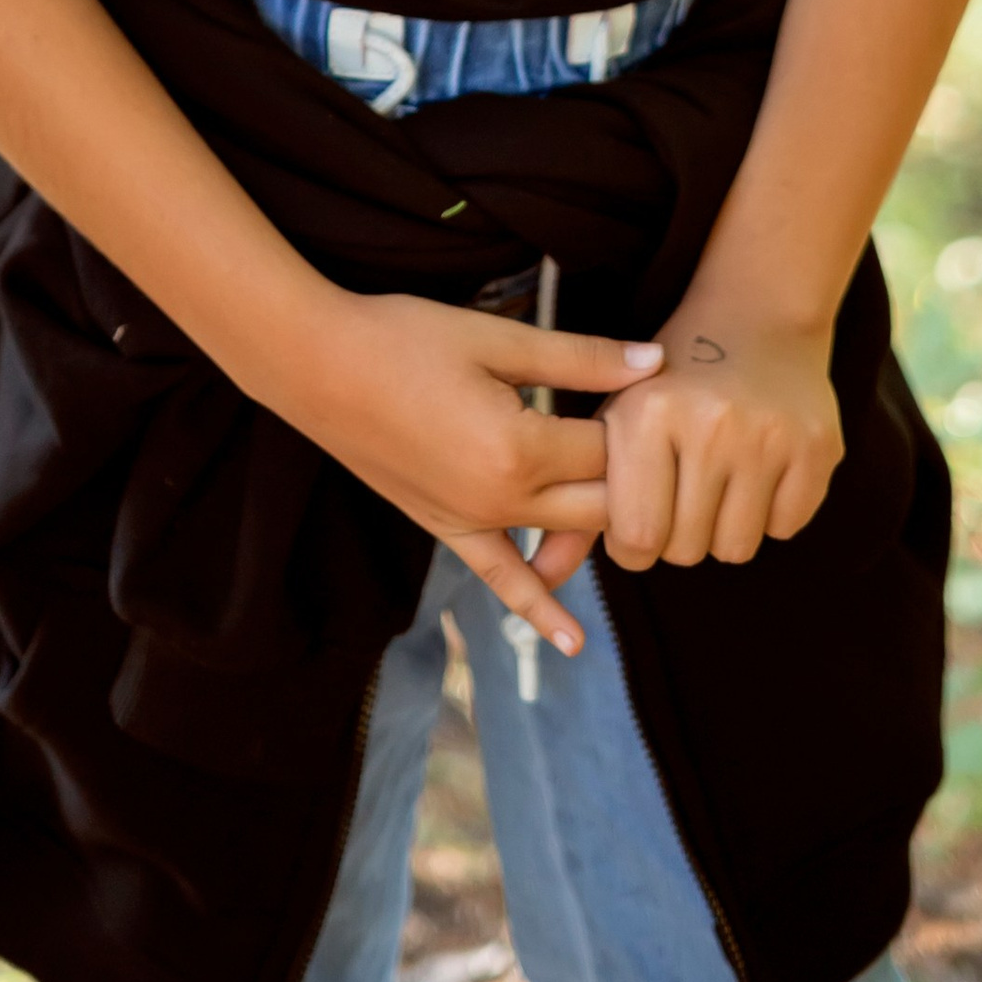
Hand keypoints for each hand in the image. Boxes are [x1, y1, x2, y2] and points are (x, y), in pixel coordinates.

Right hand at [271, 291, 663, 659]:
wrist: (318, 366)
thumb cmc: (404, 338)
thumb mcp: (496, 338)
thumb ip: (580, 357)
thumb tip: (654, 362)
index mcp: (521, 448)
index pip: (611, 449)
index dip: (638, 420)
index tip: (652, 391)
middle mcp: (502, 500)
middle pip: (601, 503)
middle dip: (637, 479)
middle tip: (662, 446)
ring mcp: (473, 523)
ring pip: (564, 540)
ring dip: (603, 526)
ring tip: (648, 520)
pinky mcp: (447, 530)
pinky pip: (501, 579)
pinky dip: (538, 607)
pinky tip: (573, 643)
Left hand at [592, 305, 842, 573]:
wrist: (756, 315)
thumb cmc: (669, 380)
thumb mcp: (615, 421)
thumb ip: (576, 500)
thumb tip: (543, 574)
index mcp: (647, 414)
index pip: (637, 537)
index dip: (633, 544)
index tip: (638, 518)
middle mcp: (710, 424)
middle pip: (687, 550)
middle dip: (679, 536)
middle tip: (681, 490)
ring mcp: (770, 436)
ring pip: (736, 548)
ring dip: (723, 528)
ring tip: (718, 478)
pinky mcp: (818, 446)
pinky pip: (785, 527)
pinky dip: (770, 512)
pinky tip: (758, 467)